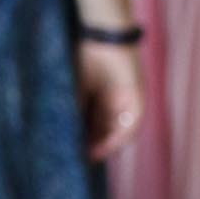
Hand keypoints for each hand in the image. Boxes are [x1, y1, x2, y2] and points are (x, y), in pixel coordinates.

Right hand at [76, 40, 144, 159]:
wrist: (102, 35)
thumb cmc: (84, 57)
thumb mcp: (73, 88)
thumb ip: (72, 112)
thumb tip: (62, 138)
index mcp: (96, 98)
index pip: (90, 127)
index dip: (81, 142)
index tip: (69, 157)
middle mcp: (112, 102)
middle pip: (104, 132)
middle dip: (92, 148)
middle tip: (77, 163)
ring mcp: (125, 101)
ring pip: (117, 132)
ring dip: (105, 147)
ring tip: (89, 158)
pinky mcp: (137, 99)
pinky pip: (132, 125)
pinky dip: (120, 138)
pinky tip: (107, 147)